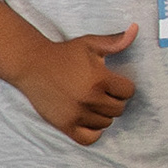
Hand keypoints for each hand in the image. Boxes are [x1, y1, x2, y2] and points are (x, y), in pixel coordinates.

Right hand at [17, 25, 139, 142]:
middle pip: (119, 109)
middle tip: (102, 92)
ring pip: (106, 123)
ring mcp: (76, 114)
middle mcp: (90, 99)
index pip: (128, 92)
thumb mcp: (90, 44)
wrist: (31, 64)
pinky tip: (88, 120)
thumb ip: (116, 41)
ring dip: (102, 114)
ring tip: (92, 102)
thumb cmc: (64, 53)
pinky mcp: (64, 124)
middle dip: (114, 100)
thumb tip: (136, 28)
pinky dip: (93, 132)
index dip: (123, 86)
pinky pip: (89, 138)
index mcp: (99, 80)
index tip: (112, 82)